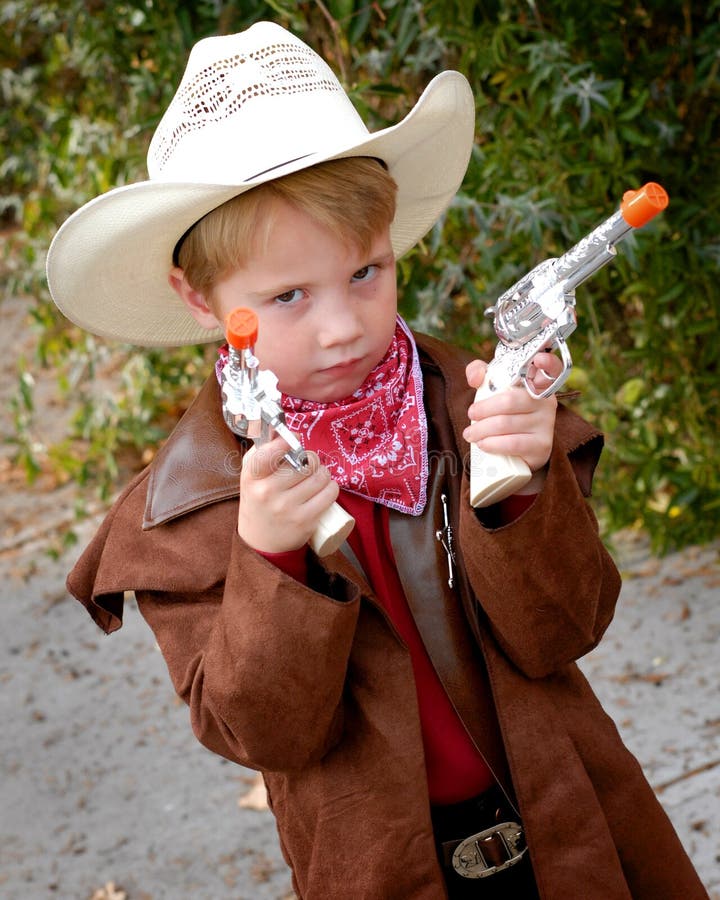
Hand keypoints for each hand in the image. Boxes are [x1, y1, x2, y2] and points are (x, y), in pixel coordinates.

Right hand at [237, 435, 339, 552]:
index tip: (295, 440)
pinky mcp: (305, 520)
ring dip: (324, 473)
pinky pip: (329, 493)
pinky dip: (331, 487)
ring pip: (320, 476)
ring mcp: (286, 507)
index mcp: (252, 477)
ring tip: (317, 478)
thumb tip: (280, 427)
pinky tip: (325, 488)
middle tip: (308, 466)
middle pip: (303, 462)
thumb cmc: (259, 501)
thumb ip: (262, 450)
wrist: (260, 542)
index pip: (269, 452)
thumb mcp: (252, 476)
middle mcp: (267, 492)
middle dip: (311, 461)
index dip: (286, 442)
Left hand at [463, 351, 560, 479]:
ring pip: (507, 423)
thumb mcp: (491, 389)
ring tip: (470, 434)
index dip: (548, 361)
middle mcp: (547, 402)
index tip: (538, 359)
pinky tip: (483, 444)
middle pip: (510, 401)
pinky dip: (492, 444)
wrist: (516, 450)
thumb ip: (480, 374)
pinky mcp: (542, 446)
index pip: (552, 368)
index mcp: (538, 383)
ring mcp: (547, 425)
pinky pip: (512, 443)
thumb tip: (476, 377)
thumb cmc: (503, 413)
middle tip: (471, 414)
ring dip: (481, 429)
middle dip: (484, 409)